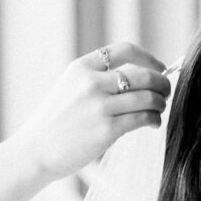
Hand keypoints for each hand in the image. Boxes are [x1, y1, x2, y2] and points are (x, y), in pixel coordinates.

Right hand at [16, 42, 169, 179]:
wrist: (36, 150)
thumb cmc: (57, 123)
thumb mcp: (70, 88)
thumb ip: (98, 79)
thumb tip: (140, 77)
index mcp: (82, 68)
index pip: (125, 50)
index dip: (149, 58)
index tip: (159, 68)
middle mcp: (91, 82)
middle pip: (143, 73)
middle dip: (161, 82)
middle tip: (165, 92)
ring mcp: (99, 106)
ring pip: (148, 96)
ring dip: (160, 102)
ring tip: (159, 109)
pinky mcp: (107, 129)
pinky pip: (143, 118)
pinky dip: (154, 119)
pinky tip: (152, 123)